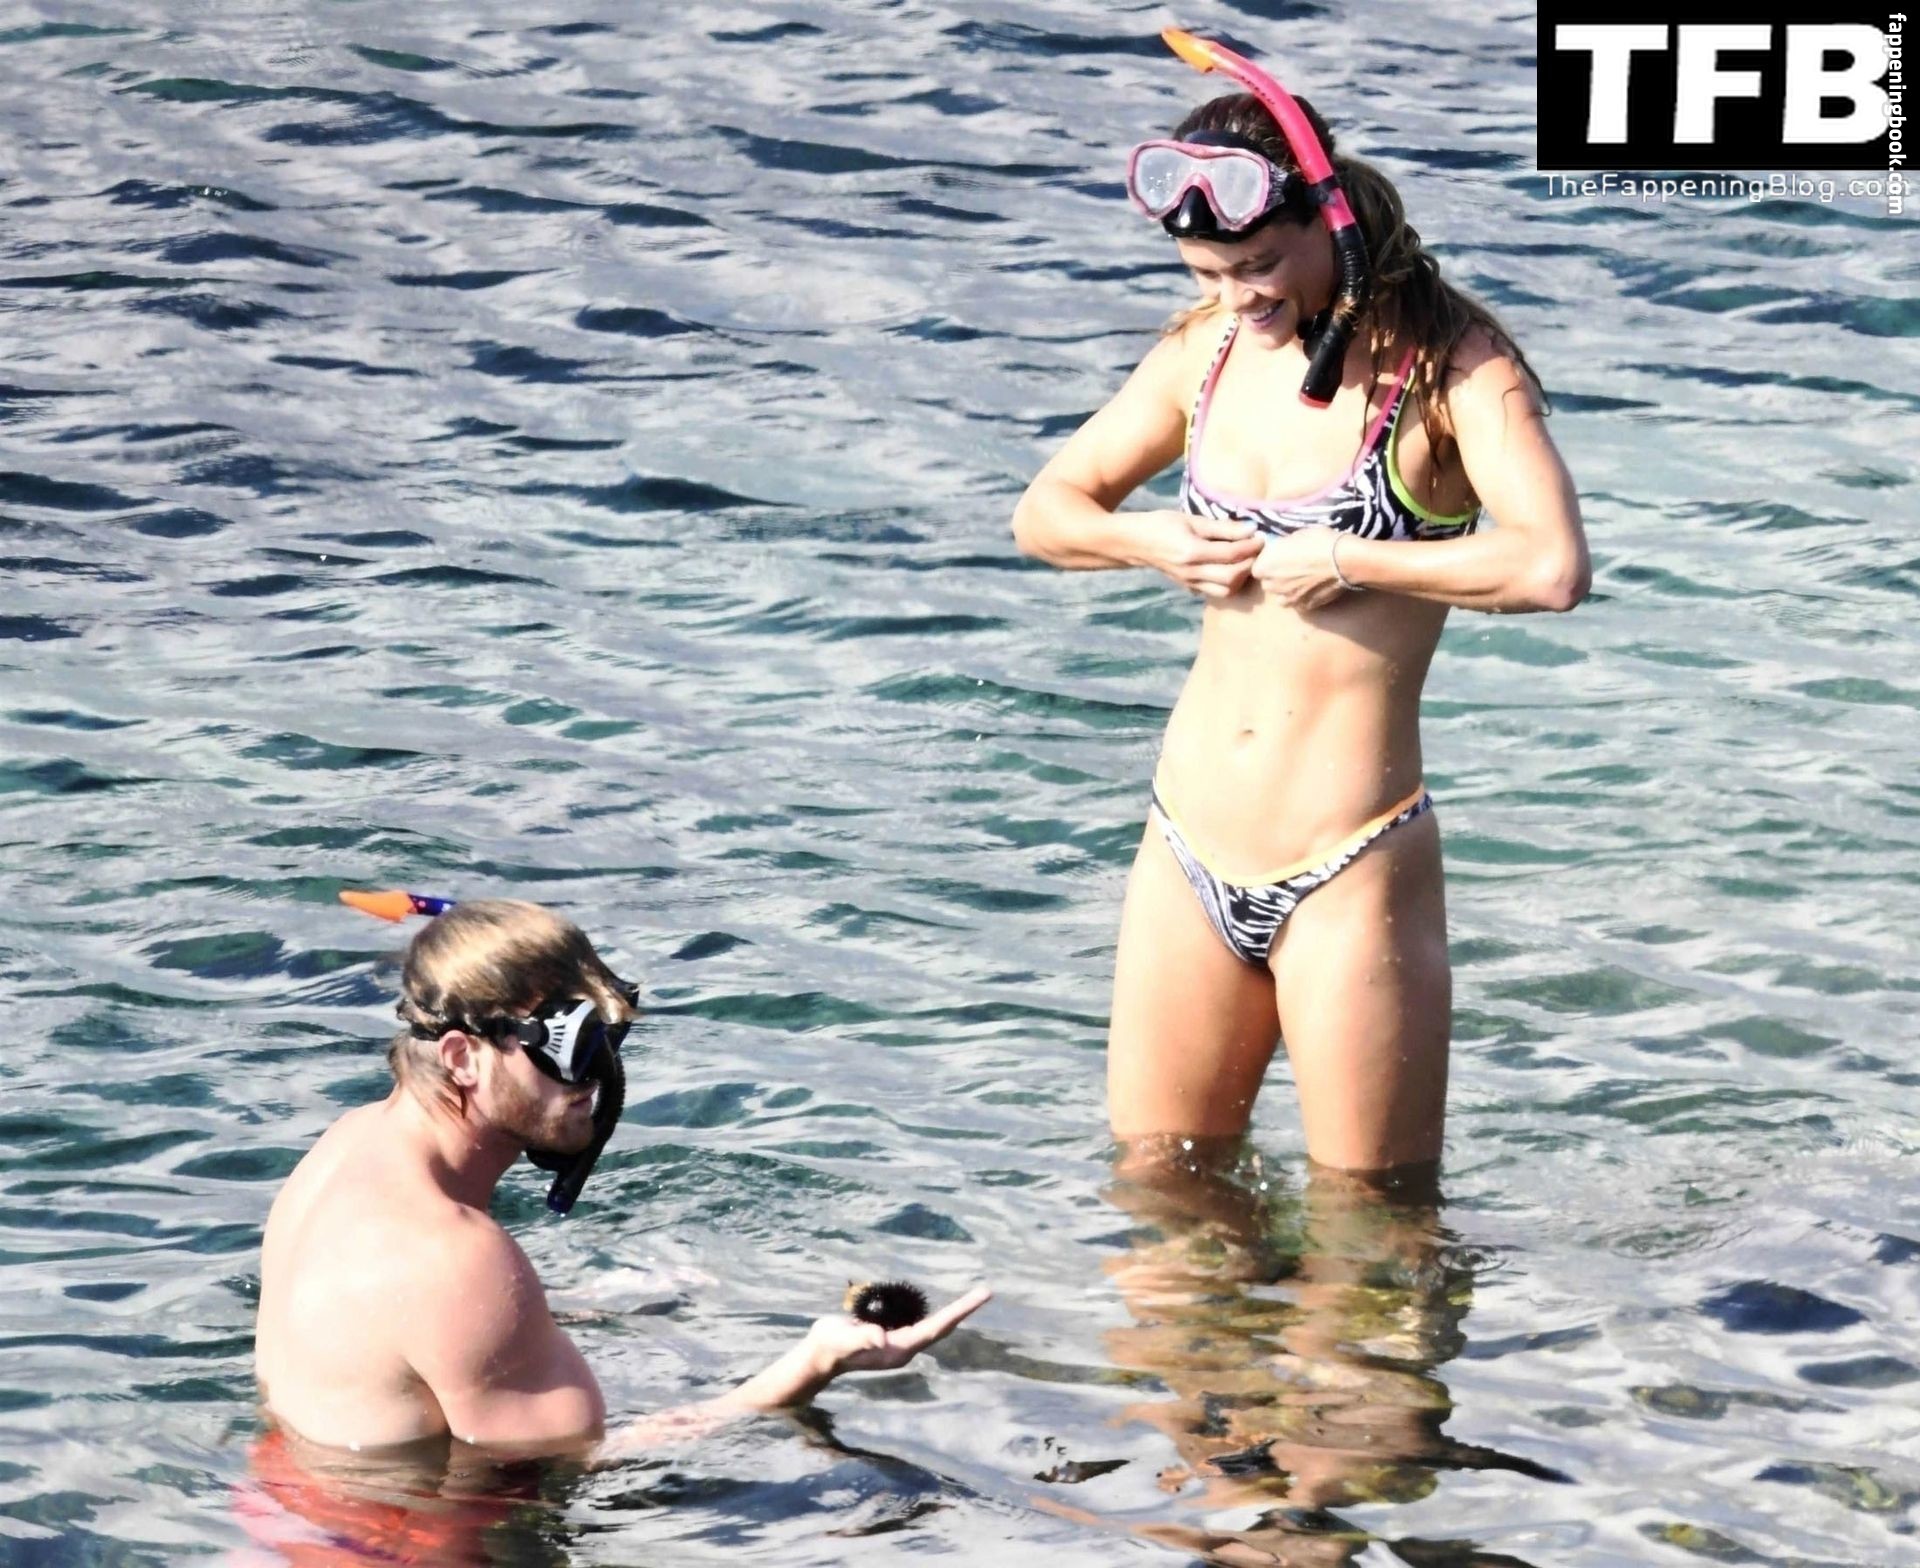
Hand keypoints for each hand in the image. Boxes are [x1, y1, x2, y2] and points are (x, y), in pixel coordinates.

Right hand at [803, 1284, 991, 1379]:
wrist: (818, 1357)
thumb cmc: (828, 1346)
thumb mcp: (842, 1338)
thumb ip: (861, 1336)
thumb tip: (882, 1338)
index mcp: (899, 1350)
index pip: (935, 1328)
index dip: (958, 1312)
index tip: (978, 1296)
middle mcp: (904, 1349)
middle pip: (941, 1328)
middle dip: (963, 1310)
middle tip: (986, 1292)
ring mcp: (898, 1344)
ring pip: (933, 1326)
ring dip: (953, 1313)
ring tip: (973, 1298)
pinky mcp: (891, 1337)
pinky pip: (920, 1323)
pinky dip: (935, 1313)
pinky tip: (942, 1307)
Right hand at [1136, 510, 1262, 600]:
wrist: (1135, 543)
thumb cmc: (1162, 524)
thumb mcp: (1191, 520)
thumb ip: (1222, 527)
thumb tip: (1252, 529)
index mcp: (1191, 552)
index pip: (1231, 554)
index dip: (1251, 546)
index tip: (1261, 537)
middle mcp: (1191, 572)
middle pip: (1231, 577)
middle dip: (1249, 564)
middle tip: (1257, 550)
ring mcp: (1189, 583)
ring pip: (1226, 590)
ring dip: (1241, 578)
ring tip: (1245, 561)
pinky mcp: (1189, 587)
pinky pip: (1215, 592)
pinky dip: (1229, 584)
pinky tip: (1232, 569)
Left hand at [1252, 526, 1351, 609]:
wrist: (1344, 560)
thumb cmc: (1320, 541)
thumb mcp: (1295, 535)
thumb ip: (1281, 545)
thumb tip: (1278, 547)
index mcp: (1264, 564)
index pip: (1256, 566)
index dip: (1268, 561)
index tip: (1279, 556)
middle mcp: (1270, 584)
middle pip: (1267, 582)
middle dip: (1276, 575)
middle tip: (1292, 566)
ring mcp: (1286, 598)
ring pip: (1280, 595)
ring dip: (1287, 588)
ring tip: (1303, 578)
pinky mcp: (1302, 607)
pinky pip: (1296, 603)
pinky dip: (1301, 596)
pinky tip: (1313, 586)